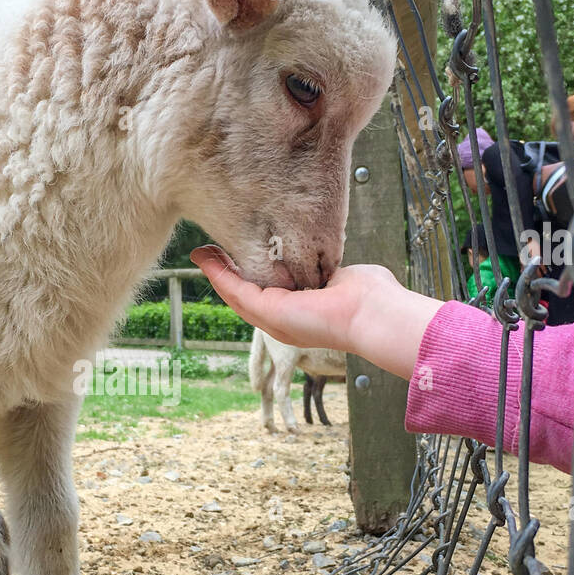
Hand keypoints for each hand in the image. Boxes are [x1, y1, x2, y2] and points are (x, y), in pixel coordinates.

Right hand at [191, 246, 442, 380]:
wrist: (372, 313)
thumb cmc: (369, 297)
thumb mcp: (342, 279)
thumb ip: (330, 274)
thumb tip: (332, 269)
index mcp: (301, 314)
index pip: (268, 294)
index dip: (248, 276)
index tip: (236, 256)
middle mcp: (283, 321)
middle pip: (245, 296)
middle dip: (225, 274)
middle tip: (208, 254)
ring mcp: (274, 320)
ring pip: (236, 294)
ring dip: (216, 272)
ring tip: (200, 254)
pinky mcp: (269, 312)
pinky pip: (236, 290)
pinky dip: (218, 274)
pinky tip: (205, 258)